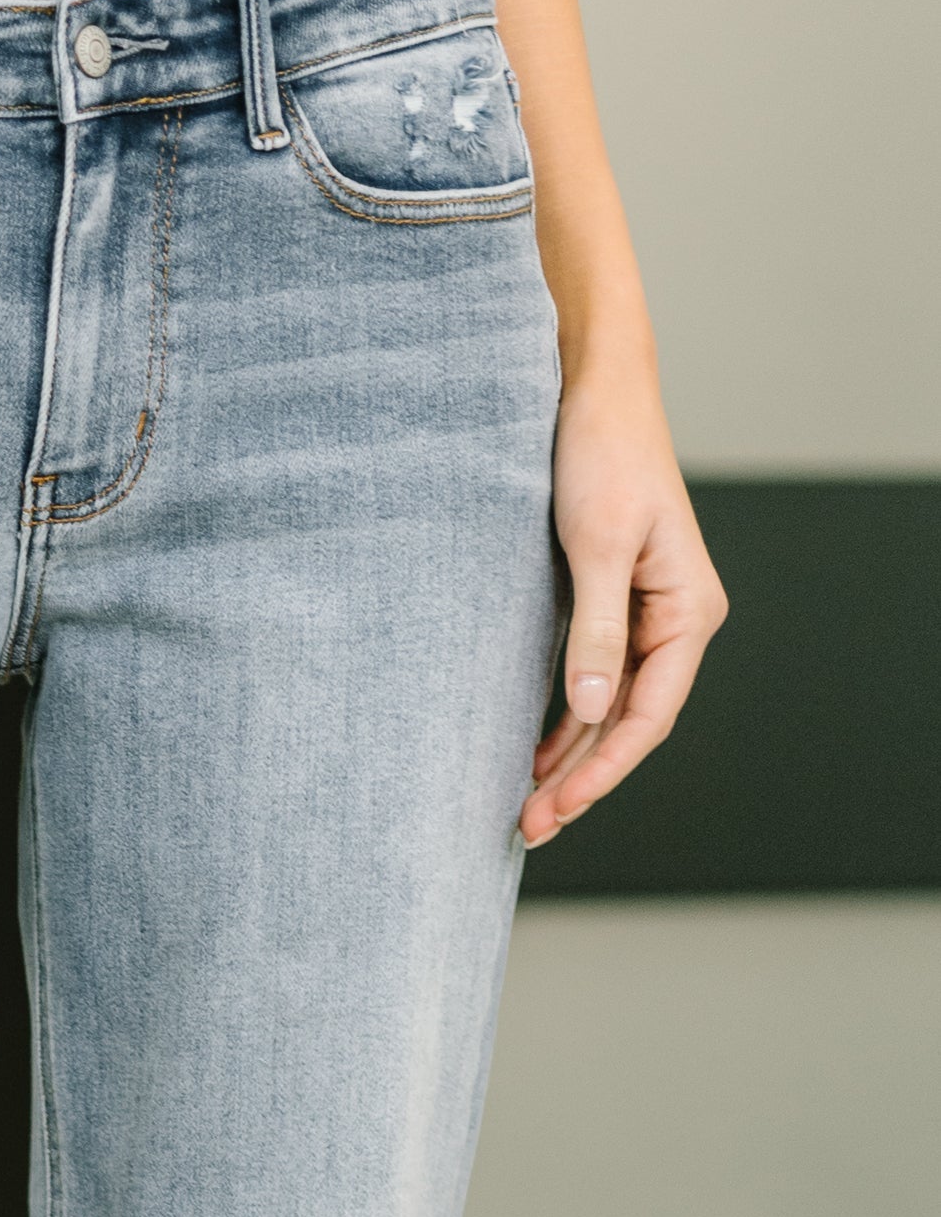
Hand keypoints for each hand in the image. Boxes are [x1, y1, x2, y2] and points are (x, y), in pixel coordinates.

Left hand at [522, 378, 725, 845]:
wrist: (594, 390)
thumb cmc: (602, 453)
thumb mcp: (595, 544)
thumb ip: (596, 630)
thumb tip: (592, 711)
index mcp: (687, 609)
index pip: (651, 714)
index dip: (605, 769)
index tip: (560, 808)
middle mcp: (675, 619)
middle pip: (631, 722)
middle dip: (583, 778)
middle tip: (530, 826)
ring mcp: (646, 614)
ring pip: (612, 709)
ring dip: (574, 759)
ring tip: (529, 807)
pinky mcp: (613, 603)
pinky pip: (597, 680)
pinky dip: (569, 722)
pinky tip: (539, 754)